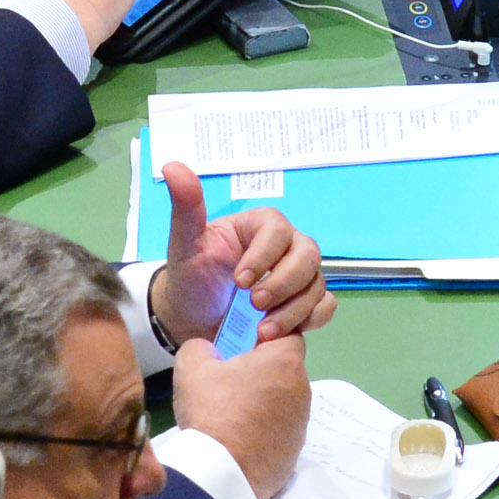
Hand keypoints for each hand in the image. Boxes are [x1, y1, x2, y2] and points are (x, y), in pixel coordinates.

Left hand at [150, 163, 332, 343]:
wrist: (193, 317)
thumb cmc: (192, 276)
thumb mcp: (184, 243)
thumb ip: (186, 208)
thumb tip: (173, 166)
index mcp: (261, 226)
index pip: (278, 232)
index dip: (263, 257)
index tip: (239, 282)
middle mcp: (287, 246)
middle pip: (308, 256)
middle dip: (283, 283)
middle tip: (254, 305)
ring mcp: (300, 275)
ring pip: (318, 284)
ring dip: (293, 309)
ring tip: (261, 331)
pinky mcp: (305, 302)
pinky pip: (325, 306)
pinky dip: (309, 319)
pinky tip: (280, 331)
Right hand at [170, 334, 310, 498]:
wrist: (221, 472)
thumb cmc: (211, 411)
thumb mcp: (191, 367)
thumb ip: (201, 347)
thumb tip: (209, 351)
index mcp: (284, 362)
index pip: (289, 334)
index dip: (266, 337)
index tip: (242, 348)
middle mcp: (302, 390)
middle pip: (284, 371)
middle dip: (261, 373)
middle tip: (229, 383)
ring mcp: (301, 423)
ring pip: (283, 402)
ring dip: (262, 403)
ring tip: (230, 416)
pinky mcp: (295, 451)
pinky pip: (279, 431)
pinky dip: (262, 431)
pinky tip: (237, 440)